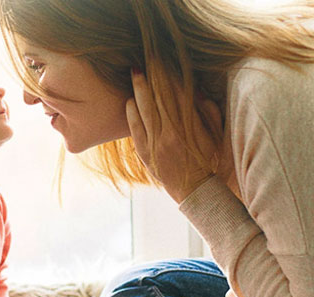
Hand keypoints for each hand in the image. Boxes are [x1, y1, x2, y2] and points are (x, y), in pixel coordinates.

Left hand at [126, 69, 221, 202]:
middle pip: (159, 97)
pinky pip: (136, 129)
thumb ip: (208, 113)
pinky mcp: (145, 153)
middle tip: (146, 57)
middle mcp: (171, 133)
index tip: (164, 60)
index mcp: (190, 127)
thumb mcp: (214, 136)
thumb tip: (196, 91)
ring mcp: (156, 143)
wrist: (196, 192)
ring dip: (139, 89)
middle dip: (152, 76)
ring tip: (135, 72)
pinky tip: (130, 100)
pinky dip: (132, 113)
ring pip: (145, 110)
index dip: (170, 75)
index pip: (178, 94)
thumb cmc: (208, 162)